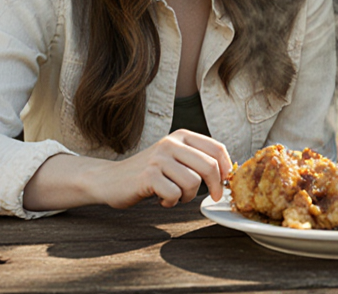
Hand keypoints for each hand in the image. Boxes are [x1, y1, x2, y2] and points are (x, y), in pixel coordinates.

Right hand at [94, 129, 233, 208]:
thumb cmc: (149, 173)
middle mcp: (171, 143)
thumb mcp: (174, 158)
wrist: (110, 179)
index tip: (225, 183)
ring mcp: (159, 159)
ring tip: (175, 195)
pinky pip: (174, 194)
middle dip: (215, 186)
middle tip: (213, 197)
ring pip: (193, 182)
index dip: (226, 169)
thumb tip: (228, 174)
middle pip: (209, 166)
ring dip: (188, 197)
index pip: (216, 149)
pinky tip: (161, 199)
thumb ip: (197, 160)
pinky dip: (171, 202)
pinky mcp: (148, 176)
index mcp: (182, 136)